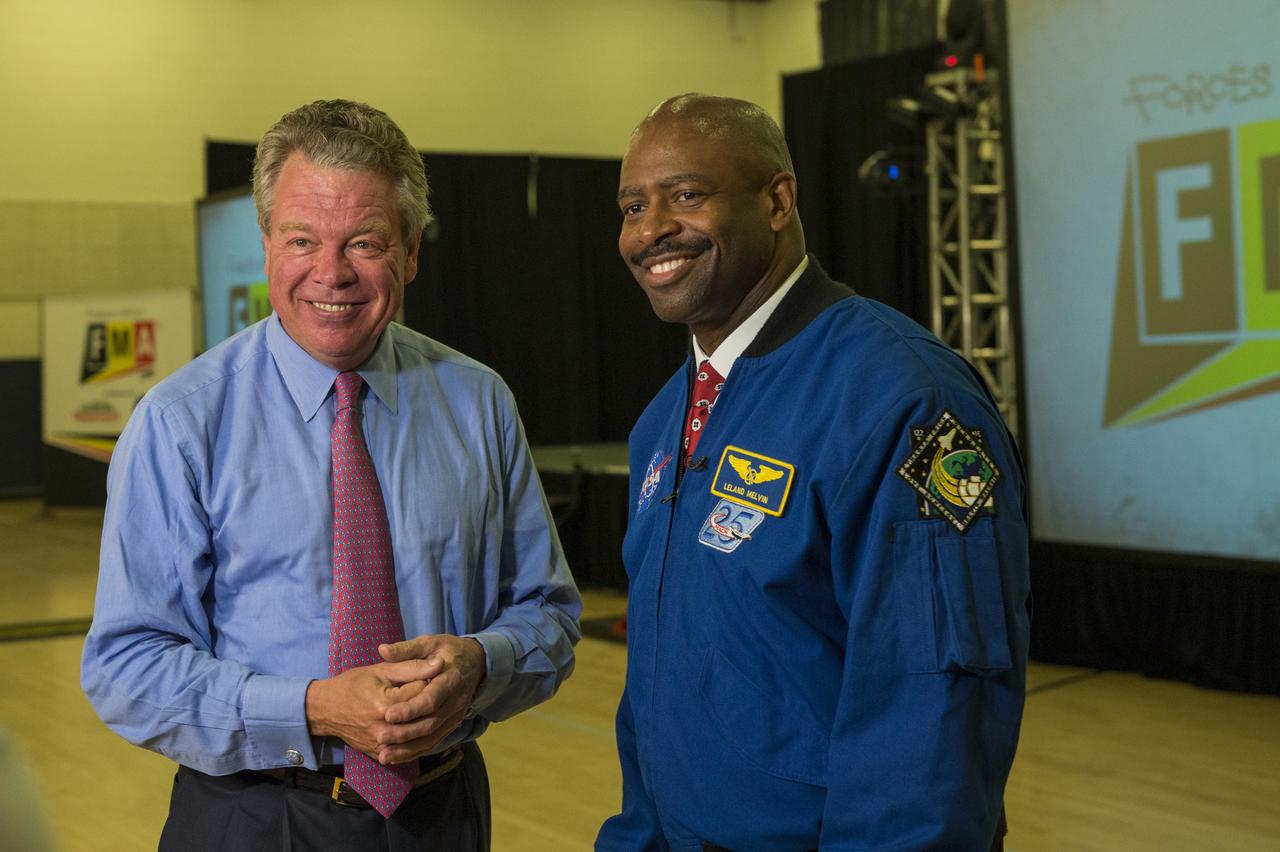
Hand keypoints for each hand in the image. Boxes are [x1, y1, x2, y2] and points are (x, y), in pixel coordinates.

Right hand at [303, 660, 433, 760]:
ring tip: (428, 708)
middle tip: (432, 693)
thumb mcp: (382, 670)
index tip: (428, 677)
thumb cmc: (354, 684)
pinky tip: (420, 727)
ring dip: (428, 722)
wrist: (326, 709)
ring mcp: (382, 745)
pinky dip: (418, 740)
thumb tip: (440, 663)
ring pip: (419, 737)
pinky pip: (407, 751)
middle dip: (431, 703)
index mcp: (386, 705)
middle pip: (424, 717)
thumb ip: (412, 667)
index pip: (424, 693)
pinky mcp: (380, 755)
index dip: (430, 682)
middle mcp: (385, 729)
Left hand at [371, 634, 486, 763]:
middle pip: (431, 722)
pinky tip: (397, 758)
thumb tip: (382, 650)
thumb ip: (406, 649)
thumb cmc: (448, 651)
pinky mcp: (452, 724)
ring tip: (384, 755)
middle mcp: (457, 701)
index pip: (431, 698)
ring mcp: (456, 715)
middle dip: (405, 733)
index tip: (388, 715)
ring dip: (408, 749)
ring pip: (432, 737)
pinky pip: (434, 742)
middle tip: (380, 736)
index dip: (410, 708)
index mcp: (451, 679)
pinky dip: (416, 752)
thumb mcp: (430, 643)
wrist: (476, 663)